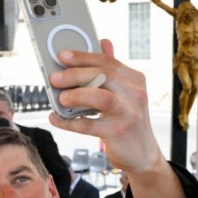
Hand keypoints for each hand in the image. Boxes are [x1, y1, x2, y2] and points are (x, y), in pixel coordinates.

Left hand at [47, 39, 163, 175]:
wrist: (143, 154)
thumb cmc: (128, 120)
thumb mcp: (125, 93)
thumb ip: (113, 70)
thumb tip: (103, 42)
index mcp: (135, 80)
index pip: (108, 62)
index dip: (83, 57)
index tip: (63, 56)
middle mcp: (136, 94)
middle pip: (104, 76)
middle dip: (76, 74)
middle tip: (55, 78)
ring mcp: (129, 114)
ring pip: (101, 98)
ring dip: (77, 95)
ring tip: (60, 98)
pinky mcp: (119, 133)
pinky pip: (90, 125)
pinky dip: (70, 122)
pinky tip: (56, 118)